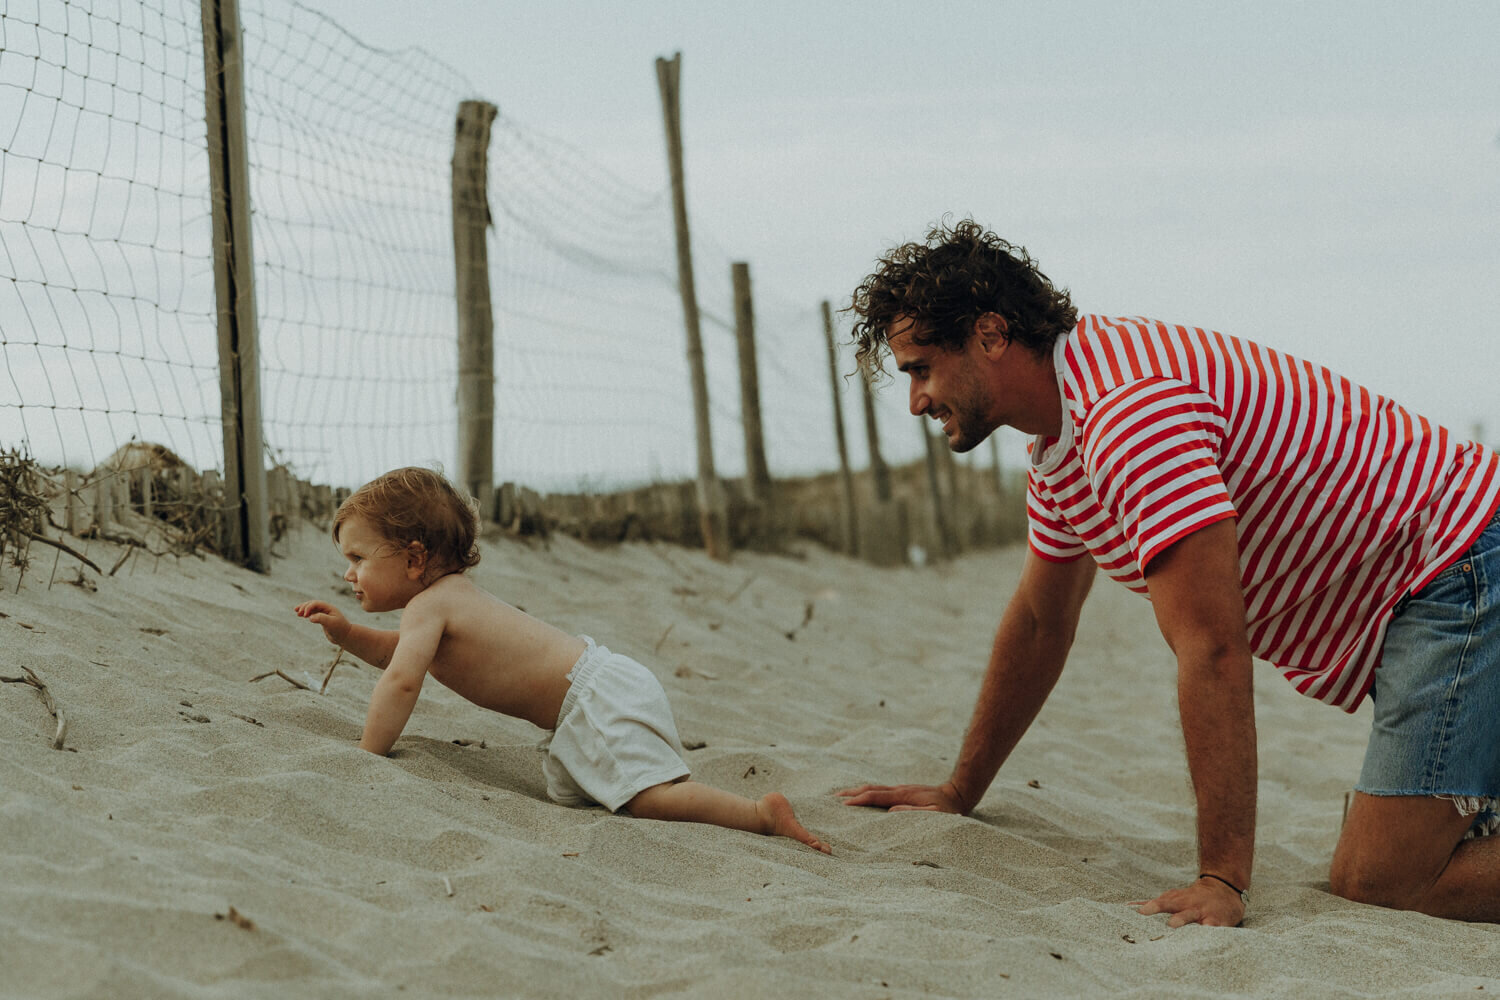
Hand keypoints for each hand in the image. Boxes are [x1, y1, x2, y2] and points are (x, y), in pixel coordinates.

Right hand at [294, 600, 350, 645]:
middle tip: (297, 612)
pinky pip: (313, 614)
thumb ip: (321, 619)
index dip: (309, 607)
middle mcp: (327, 609)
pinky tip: (302, 616)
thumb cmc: (340, 629)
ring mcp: (324, 614)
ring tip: (297, 612)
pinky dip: (307, 614)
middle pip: (313, 604)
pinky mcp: (323, 619)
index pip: (316, 603)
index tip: (304, 615)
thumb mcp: (331, 623)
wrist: (345, 637)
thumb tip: (310, 617)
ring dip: (304, 609)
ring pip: (312, 609)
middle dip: (305, 607)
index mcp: (329, 608)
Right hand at [836, 780, 967, 813]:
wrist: (957, 793)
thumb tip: (891, 812)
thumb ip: (913, 812)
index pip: (875, 796)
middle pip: (869, 789)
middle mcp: (898, 789)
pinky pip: (879, 791)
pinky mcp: (901, 792)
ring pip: (873, 788)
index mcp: (903, 795)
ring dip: (855, 791)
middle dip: (850, 793)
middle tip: (832, 799)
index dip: (858, 800)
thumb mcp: (934, 814)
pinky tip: (861, 796)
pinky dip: (865, 793)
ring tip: (840, 796)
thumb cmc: (948, 809)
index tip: (842, 805)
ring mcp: (899, 789)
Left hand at [1134, 876, 1245, 927]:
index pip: (1163, 903)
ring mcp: (1206, 915)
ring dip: (1197, 929)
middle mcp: (1192, 907)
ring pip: (1202, 923)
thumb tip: (1129, 906)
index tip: (1141, 913)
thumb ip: (1154, 903)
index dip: (1153, 907)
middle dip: (1178, 919)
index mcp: (1178, 901)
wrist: (1223, 889)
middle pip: (1183, 912)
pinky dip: (1214, 936)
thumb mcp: (1174, 897)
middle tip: (1170, 925)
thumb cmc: (1192, 898)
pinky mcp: (1220, 924)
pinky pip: (1218, 931)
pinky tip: (1211, 940)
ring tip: (1192, 937)